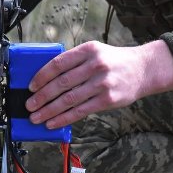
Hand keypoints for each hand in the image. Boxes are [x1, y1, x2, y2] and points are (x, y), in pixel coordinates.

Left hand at [25, 40, 172, 127]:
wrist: (144, 69)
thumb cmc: (114, 61)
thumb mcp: (95, 51)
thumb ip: (74, 61)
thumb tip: (46, 78)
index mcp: (88, 50)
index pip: (58, 63)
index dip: (41, 76)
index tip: (31, 87)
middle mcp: (95, 65)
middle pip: (61, 83)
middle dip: (42, 97)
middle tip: (29, 105)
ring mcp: (102, 83)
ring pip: (69, 100)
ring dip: (49, 111)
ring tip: (37, 117)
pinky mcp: (108, 100)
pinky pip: (81, 111)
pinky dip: (64, 118)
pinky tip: (53, 122)